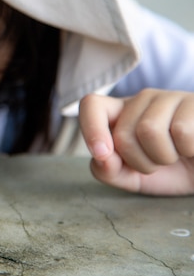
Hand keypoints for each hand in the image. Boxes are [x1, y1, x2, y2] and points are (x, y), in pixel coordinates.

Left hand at [79, 89, 193, 195]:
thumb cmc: (170, 171)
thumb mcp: (133, 178)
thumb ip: (107, 171)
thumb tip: (102, 157)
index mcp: (121, 112)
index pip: (91, 104)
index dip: (91, 128)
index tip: (102, 153)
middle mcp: (143, 99)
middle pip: (122, 133)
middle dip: (139, 161)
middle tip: (159, 162)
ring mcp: (171, 97)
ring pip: (149, 130)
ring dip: (164, 157)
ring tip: (177, 154)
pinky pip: (181, 131)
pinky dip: (188, 149)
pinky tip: (193, 147)